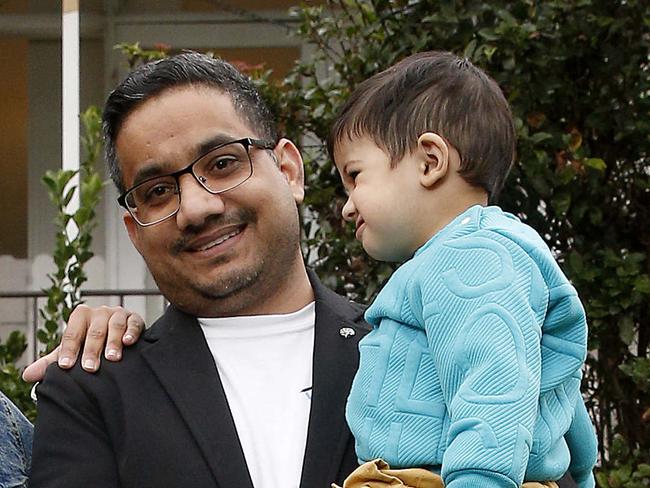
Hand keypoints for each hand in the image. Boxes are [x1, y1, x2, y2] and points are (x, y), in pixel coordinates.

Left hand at [22, 305, 144, 381]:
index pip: (72, 333)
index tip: (66, 366)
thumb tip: (26, 376)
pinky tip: (129, 343)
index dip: (69, 350)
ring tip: (112, 359)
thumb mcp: (71, 352)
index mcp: (81, 316)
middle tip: (90, 368)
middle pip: (95, 331)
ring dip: (113, 342)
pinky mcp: (135, 318)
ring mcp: (118, 314)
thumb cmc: (90, 344)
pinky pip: (134, 323)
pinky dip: (132, 332)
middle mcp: (100, 312)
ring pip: (115, 326)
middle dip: (92, 350)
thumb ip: (51, 363)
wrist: (116, 338)